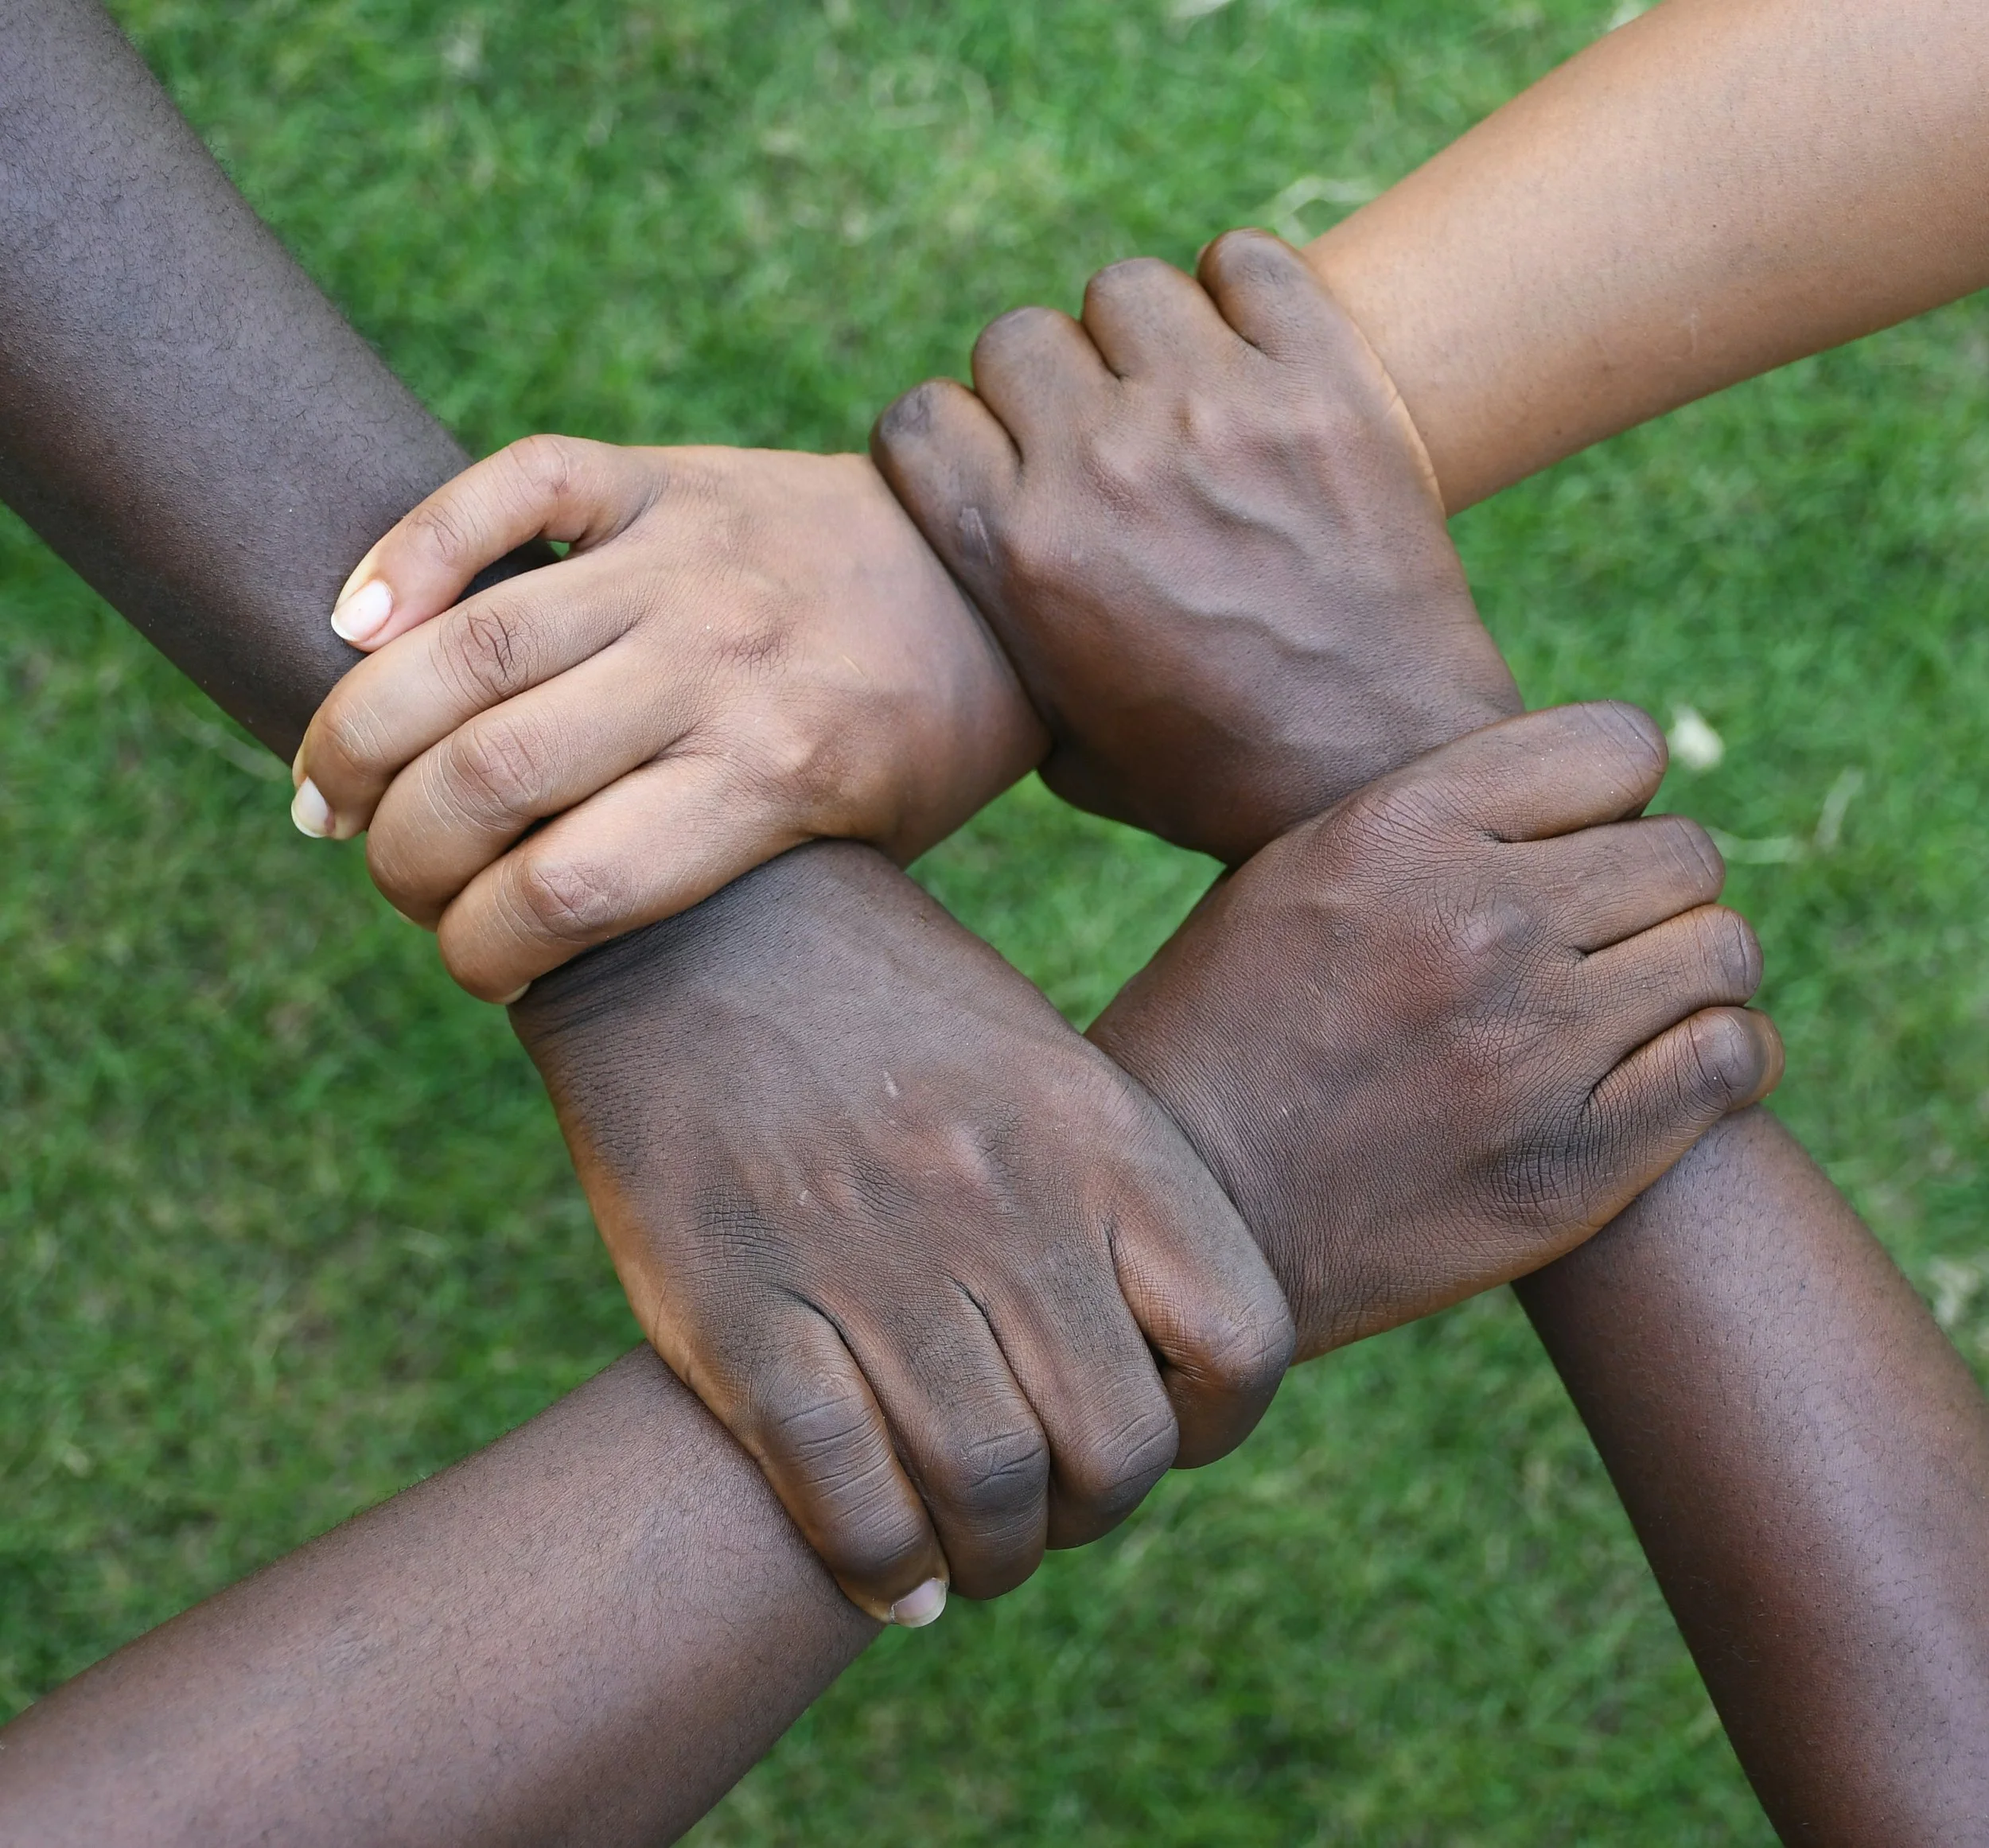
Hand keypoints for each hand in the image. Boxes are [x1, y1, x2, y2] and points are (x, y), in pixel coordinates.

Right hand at [290, 441, 1046, 999]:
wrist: (1003, 587)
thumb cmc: (924, 748)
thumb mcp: (865, 851)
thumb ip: (719, 881)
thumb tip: (540, 930)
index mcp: (776, 777)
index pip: (570, 890)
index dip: (481, 949)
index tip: (474, 966)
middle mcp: (720, 665)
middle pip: (495, 774)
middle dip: (405, 854)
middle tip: (394, 879)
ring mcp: (687, 561)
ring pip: (470, 644)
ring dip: (361, 731)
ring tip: (332, 790)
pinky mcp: (666, 480)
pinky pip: (513, 489)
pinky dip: (414, 546)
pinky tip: (353, 623)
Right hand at [509, 842, 1292, 1619]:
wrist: (687, 918)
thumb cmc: (881, 1000)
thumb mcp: (1038, 1063)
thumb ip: (1104, 1202)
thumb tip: (1145, 1370)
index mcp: (1099, 1131)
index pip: (1242, 1343)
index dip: (1216, 1425)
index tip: (1161, 1427)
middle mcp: (1004, 1199)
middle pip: (1114, 1452)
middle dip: (1091, 1513)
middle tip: (1046, 1506)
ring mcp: (869, 1255)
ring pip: (984, 1492)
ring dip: (991, 1559)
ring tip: (971, 1551)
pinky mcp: (736, 1303)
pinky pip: (841, 1494)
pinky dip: (879, 1566)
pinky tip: (891, 1574)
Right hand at [871, 229, 1519, 864]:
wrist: (1381, 771)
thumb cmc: (1212, 774)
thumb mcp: (1063, 743)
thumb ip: (1007, 635)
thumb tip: (988, 564)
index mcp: (1021, 555)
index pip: (919, 419)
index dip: (953, 444)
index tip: (995, 467)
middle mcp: (1102, 465)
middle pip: (1015, 340)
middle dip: (1043, 390)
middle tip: (1097, 439)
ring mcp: (1215, 412)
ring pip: (1124, 289)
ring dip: (1139, 337)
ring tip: (1179, 396)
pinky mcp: (1322, 383)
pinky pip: (1247, 263)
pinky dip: (1241, 293)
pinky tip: (1250, 352)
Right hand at [1092, 704, 1783, 1356]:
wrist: (1189, 1209)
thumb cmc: (1225, 1031)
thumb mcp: (1293, 873)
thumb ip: (1433, 818)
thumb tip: (1576, 796)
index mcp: (1399, 828)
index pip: (1621, 745)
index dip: (1612, 794)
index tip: (1576, 845)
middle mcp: (1478, 920)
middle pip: (1684, 852)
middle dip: (1651, 890)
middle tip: (1595, 942)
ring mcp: (1533, 1045)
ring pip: (1723, 950)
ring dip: (1690, 973)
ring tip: (1630, 1006)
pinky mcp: (1573, 1162)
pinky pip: (1733, 1059)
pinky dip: (1722, 1060)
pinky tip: (1670, 1072)